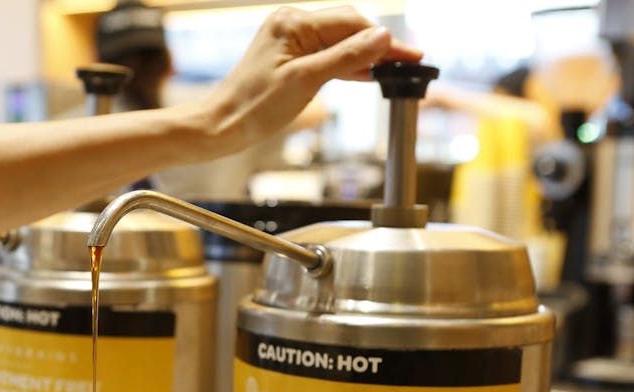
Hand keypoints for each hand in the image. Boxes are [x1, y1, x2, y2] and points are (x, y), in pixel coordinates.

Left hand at [202, 5, 422, 152]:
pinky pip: (326, 53)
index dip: (384, 41)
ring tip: (394, 71)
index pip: (352, 24)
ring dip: (365, 56)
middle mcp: (292, 23)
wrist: (222, 126)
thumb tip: (382, 38)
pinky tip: (365, 74)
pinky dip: (347, 64)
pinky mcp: (288, 56)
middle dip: (378, 46)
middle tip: (409, 64)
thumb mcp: (306, 81)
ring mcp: (290, 39)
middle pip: (348, 28)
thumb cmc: (254, 107)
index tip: (411, 55)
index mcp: (294, 23)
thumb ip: (346, 57)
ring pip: (339, 41)